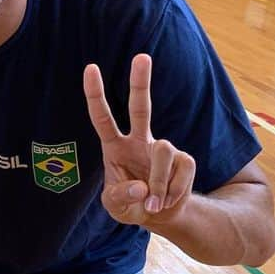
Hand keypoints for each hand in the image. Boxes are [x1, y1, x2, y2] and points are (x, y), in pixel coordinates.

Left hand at [83, 53, 195, 227]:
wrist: (160, 217)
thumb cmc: (130, 205)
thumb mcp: (115, 207)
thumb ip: (120, 198)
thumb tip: (142, 188)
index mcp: (115, 148)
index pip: (102, 118)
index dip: (95, 95)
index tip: (90, 68)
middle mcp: (139, 142)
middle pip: (140, 108)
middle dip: (140, 83)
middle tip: (141, 56)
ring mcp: (162, 148)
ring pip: (164, 150)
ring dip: (160, 183)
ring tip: (155, 204)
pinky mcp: (184, 160)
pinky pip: (182, 171)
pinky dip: (173, 192)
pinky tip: (167, 201)